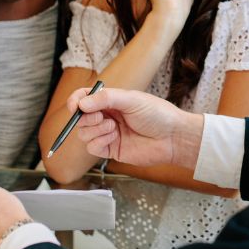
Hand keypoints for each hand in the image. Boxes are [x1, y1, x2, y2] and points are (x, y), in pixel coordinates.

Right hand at [70, 87, 203, 168]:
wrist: (172, 137)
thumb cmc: (157, 114)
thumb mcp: (131, 99)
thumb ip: (106, 99)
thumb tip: (82, 104)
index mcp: (111, 101)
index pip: (84, 98)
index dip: (75, 101)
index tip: (76, 106)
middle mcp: (107, 116)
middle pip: (81, 118)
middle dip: (86, 117)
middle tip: (101, 117)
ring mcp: (108, 134)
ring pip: (84, 133)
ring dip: (95, 129)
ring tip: (113, 128)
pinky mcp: (111, 150)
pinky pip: (92, 147)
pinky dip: (98, 142)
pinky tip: (113, 137)